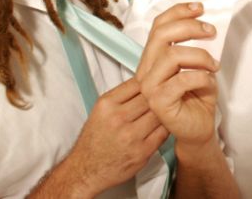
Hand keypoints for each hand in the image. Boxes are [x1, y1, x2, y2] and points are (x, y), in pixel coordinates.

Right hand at [63, 78, 169, 196]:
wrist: (86, 170)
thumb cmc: (95, 139)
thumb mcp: (101, 111)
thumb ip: (122, 96)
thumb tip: (146, 80)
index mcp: (107, 104)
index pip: (138, 83)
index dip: (149, 83)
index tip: (154, 85)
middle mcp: (117, 118)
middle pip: (151, 97)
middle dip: (158, 96)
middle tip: (164, 98)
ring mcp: (131, 136)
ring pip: (159, 113)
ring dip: (164, 112)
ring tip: (165, 112)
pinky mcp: (142, 151)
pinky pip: (163, 132)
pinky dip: (166, 128)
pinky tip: (163, 126)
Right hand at [136, 2, 220, 147]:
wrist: (197, 129)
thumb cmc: (197, 96)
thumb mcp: (198, 64)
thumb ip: (195, 45)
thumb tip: (206, 23)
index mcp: (153, 58)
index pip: (158, 26)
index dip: (178, 12)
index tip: (200, 8)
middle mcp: (146, 70)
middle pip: (162, 35)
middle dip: (190, 27)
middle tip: (212, 31)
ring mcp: (150, 87)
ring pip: (172, 55)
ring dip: (200, 55)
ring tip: (214, 65)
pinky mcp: (159, 102)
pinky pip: (183, 79)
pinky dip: (202, 76)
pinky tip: (209, 81)